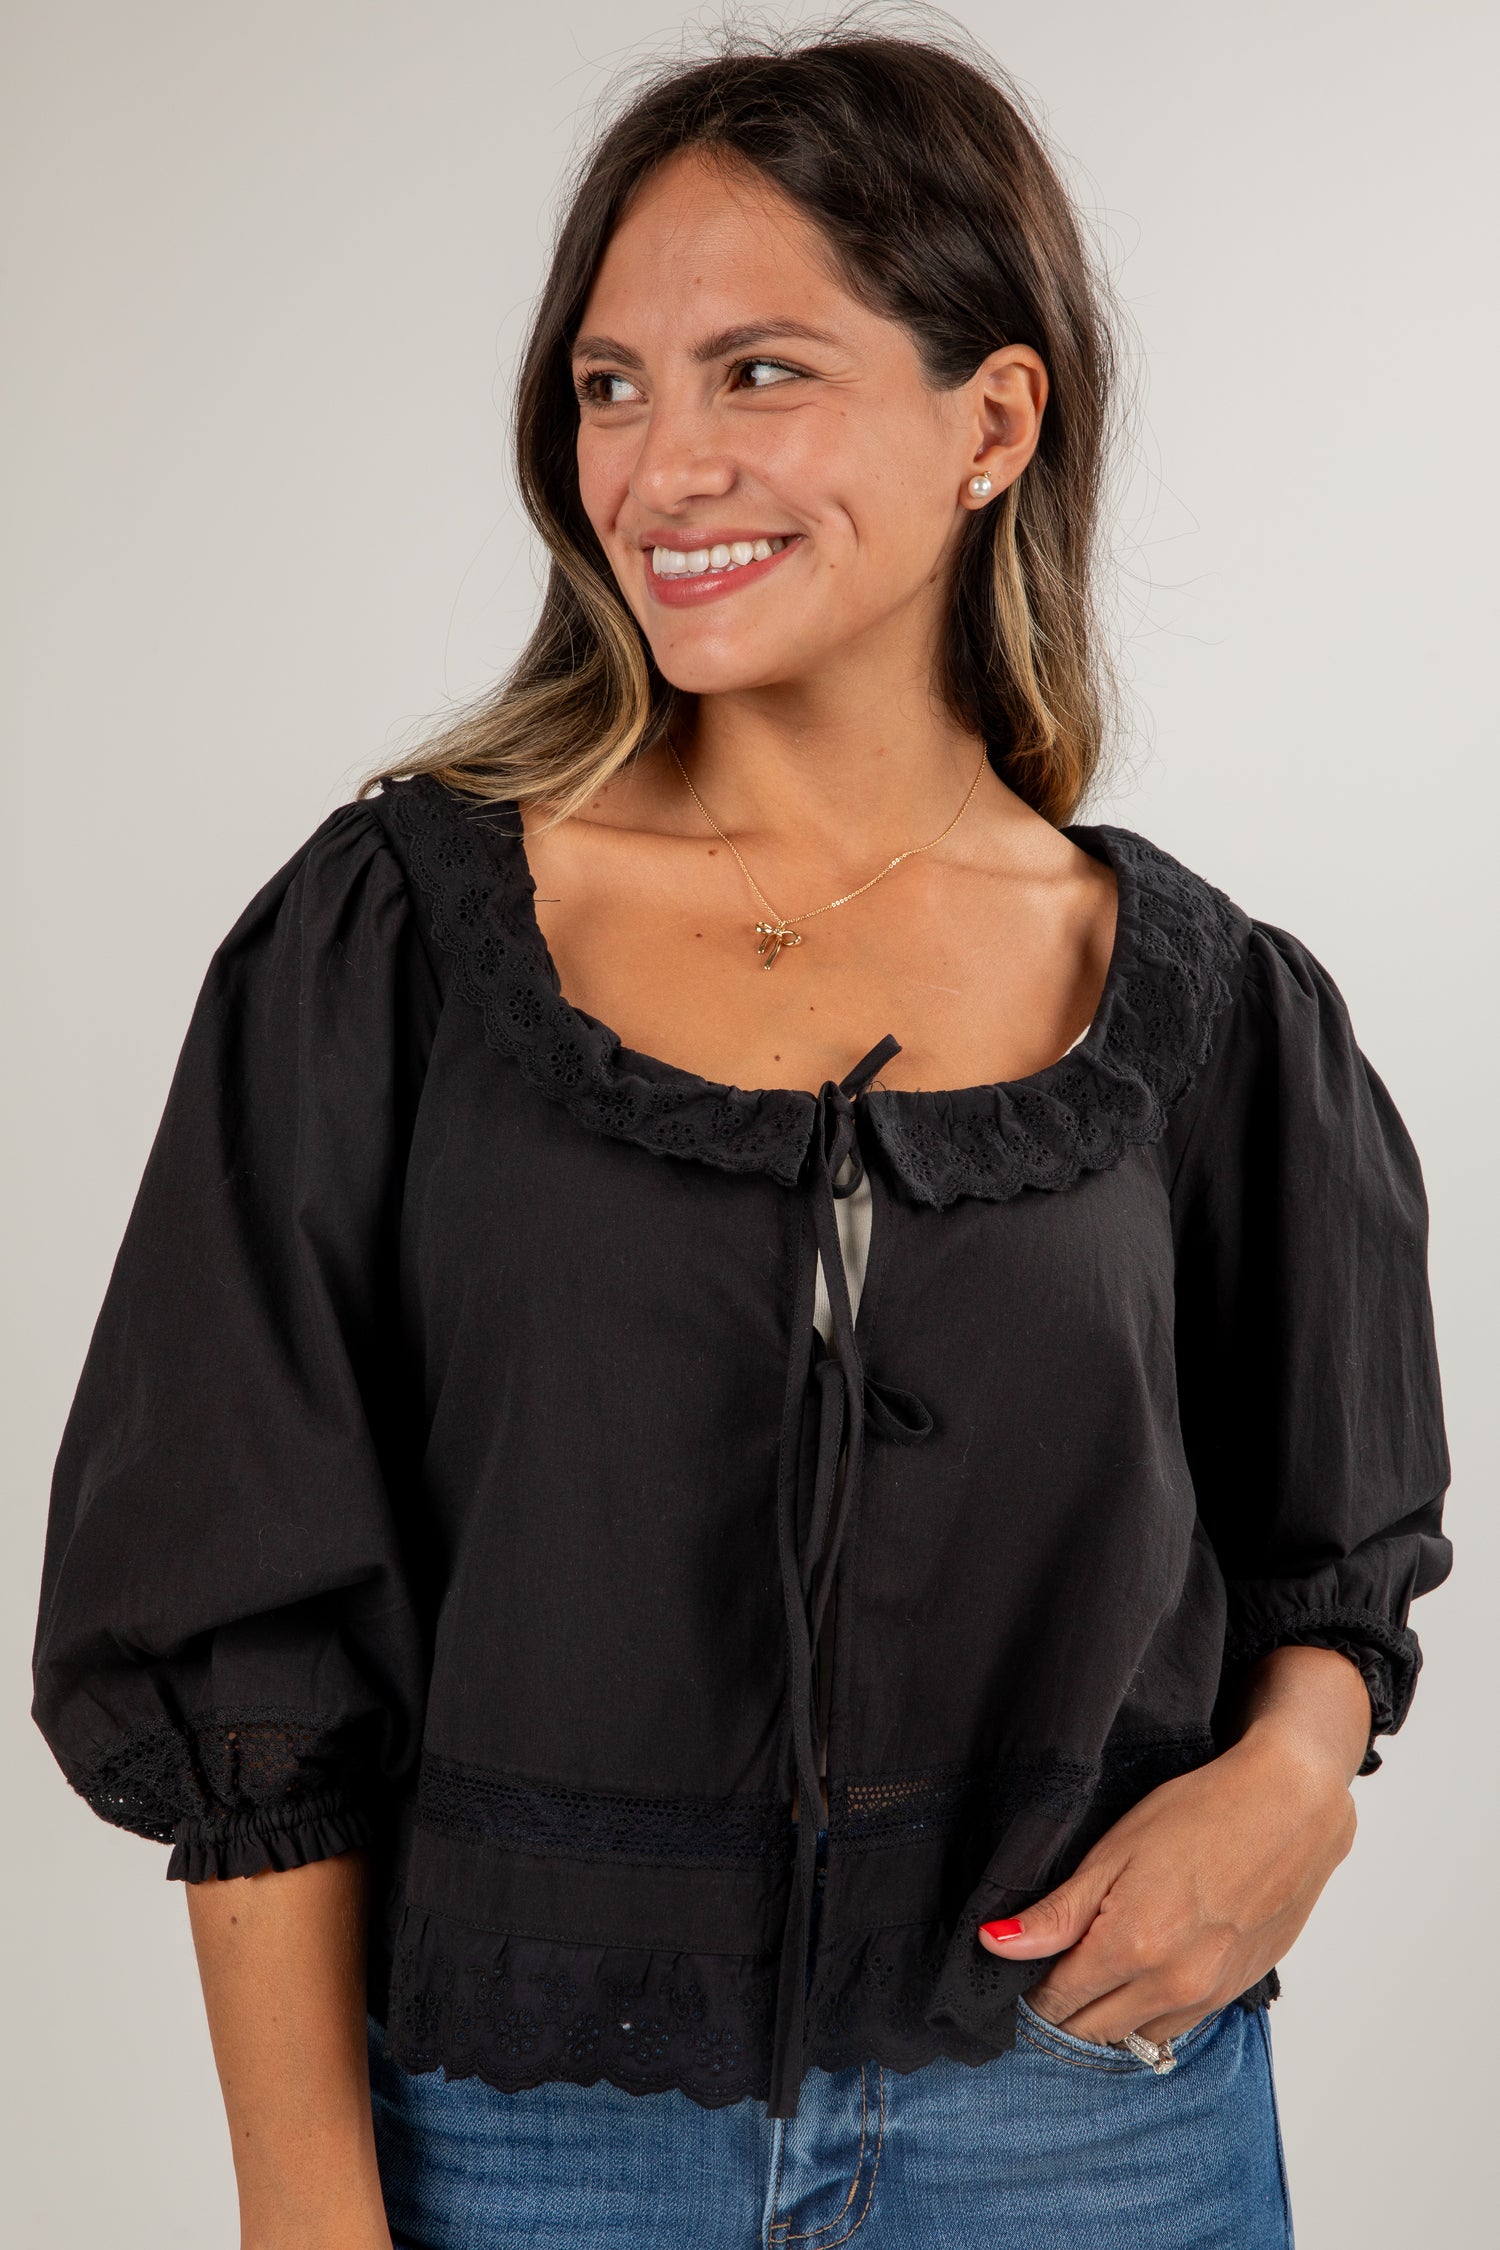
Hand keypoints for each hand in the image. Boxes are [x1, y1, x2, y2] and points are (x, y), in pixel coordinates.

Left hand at [977, 1660, 1364, 2048]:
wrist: (1290, 1809)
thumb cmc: (1201, 1813)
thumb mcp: (1115, 1851)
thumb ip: (1057, 1912)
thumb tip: (995, 1944)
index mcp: (1133, 1947)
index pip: (1057, 2002)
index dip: (1029, 1988)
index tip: (1019, 1967)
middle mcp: (1172, 1986)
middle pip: (1090, 2032)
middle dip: (1060, 2009)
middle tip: (1047, 1968)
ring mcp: (1208, 1996)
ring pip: (1133, 2038)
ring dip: (1104, 2017)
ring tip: (1092, 1970)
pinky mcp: (1233, 1993)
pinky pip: (1174, 2027)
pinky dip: (1146, 2013)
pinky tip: (1140, 1973)